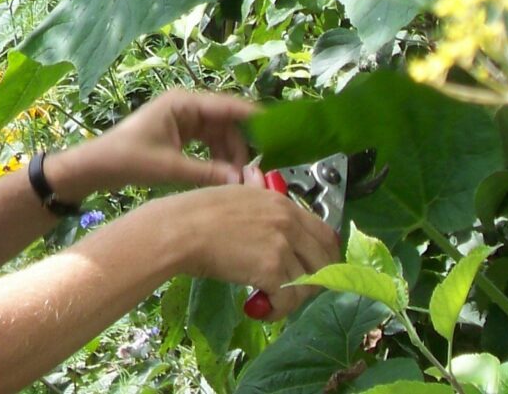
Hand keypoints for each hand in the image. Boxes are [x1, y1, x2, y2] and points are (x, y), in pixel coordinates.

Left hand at [59, 88, 255, 194]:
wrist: (98, 166)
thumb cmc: (129, 160)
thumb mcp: (170, 167)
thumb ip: (207, 172)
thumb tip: (241, 181)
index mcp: (183, 103)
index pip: (226, 106)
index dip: (252, 118)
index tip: (277, 131)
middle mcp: (186, 106)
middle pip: (226, 122)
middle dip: (241, 146)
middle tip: (254, 172)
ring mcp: (183, 119)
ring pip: (220, 134)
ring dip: (230, 155)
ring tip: (238, 179)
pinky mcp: (181, 134)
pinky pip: (209, 142)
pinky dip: (218, 157)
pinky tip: (224, 176)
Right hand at [137, 186, 338, 317]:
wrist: (181, 230)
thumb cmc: (199, 212)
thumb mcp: (240, 196)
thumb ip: (262, 203)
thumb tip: (270, 205)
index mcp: (283, 204)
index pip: (326, 233)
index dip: (327, 255)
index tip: (318, 268)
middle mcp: (289, 223)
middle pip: (325, 260)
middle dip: (316, 281)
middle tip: (297, 291)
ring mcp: (282, 247)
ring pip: (308, 284)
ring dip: (292, 298)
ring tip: (272, 301)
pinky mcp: (271, 271)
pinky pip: (288, 300)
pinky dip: (277, 311)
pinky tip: (260, 309)